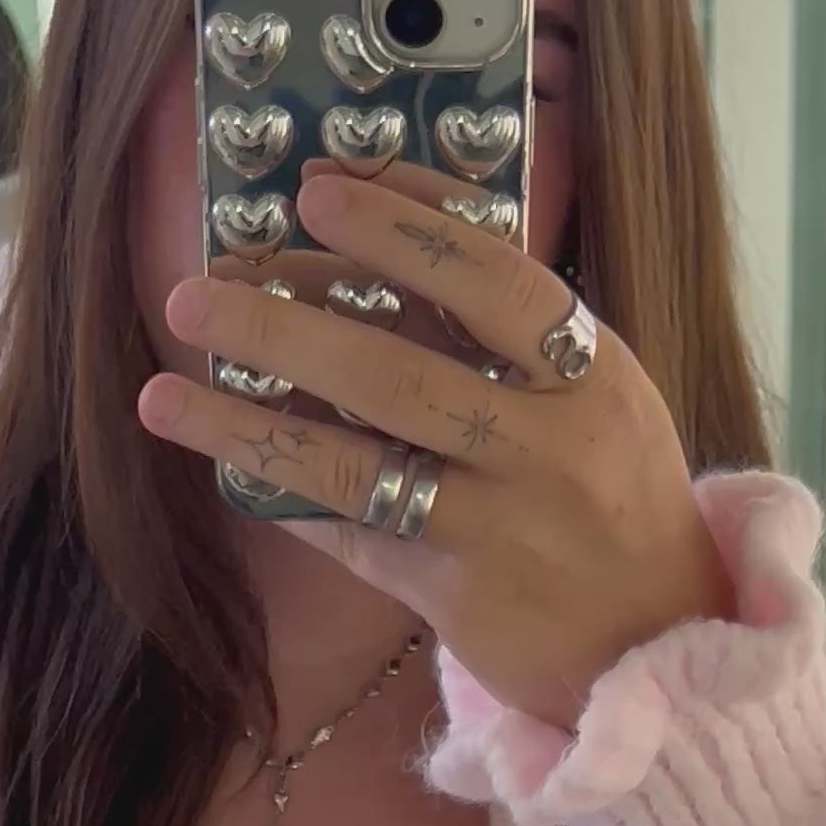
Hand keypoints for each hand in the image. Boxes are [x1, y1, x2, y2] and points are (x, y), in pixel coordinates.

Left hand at [138, 161, 728, 727]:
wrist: (661, 637)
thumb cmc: (610, 490)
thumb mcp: (591, 388)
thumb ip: (503, 320)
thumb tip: (379, 217)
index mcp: (589, 369)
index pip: (492, 276)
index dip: (401, 228)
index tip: (315, 188)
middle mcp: (547, 444)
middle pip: (401, 369)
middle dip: (288, 320)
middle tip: (199, 284)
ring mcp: (500, 527)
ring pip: (359, 462)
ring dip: (253, 420)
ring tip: (164, 389)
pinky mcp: (457, 598)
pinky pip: (353, 534)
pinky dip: (288, 493)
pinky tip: (221, 459)